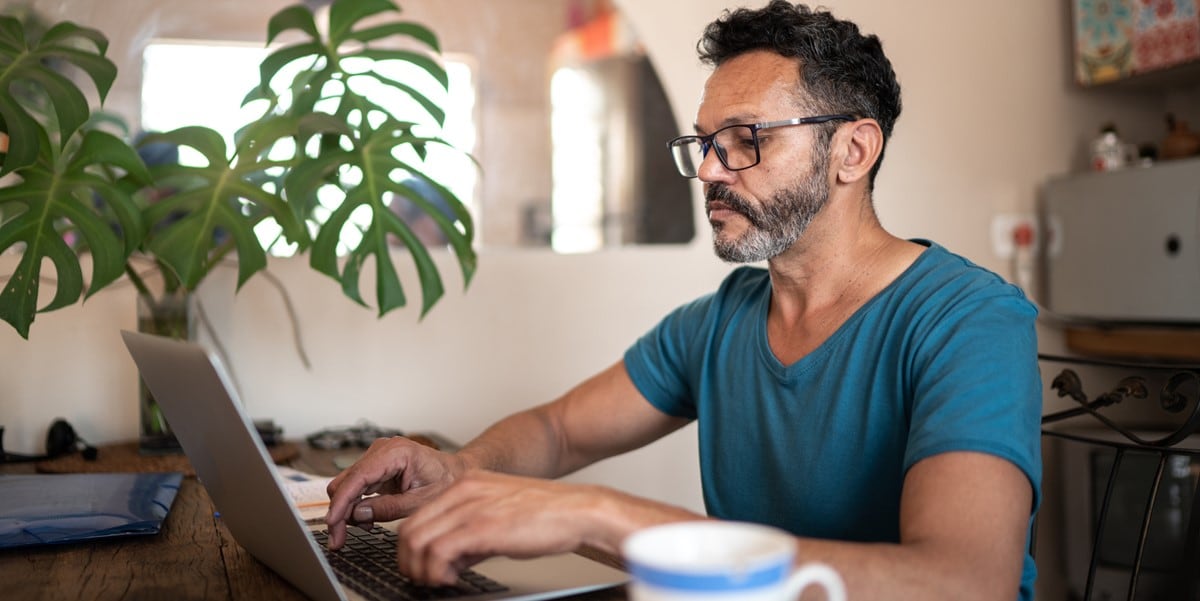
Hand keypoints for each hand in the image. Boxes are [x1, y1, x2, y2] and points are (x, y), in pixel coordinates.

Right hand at [324, 436, 466, 549]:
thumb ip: (388, 508)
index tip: (332, 524)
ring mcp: (376, 457)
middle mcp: (382, 450)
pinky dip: (356, 506)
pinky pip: (355, 487)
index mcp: (396, 452)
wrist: (455, 472)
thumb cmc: (445, 481)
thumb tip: (357, 514)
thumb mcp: (420, 501)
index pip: (358, 477)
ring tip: (364, 529)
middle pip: (345, 481)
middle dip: (340, 511)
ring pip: (346, 485)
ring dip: (348, 510)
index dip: (341, 502)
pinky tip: (367, 520)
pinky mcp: (375, 467)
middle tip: (339, 540)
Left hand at [394, 470, 617, 585]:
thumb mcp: (499, 515)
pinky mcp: (481, 527)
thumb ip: (471, 532)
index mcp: (465, 485)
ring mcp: (470, 507)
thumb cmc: (546, 514)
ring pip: (416, 542)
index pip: (416, 518)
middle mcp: (462, 491)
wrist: (578, 510)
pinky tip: (453, 578)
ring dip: (421, 570)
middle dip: (410, 562)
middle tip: (426, 579)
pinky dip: (437, 572)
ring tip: (441, 580)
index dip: (412, 549)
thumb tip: (451, 558)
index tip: (423, 567)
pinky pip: (437, 552)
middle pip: (408, 531)